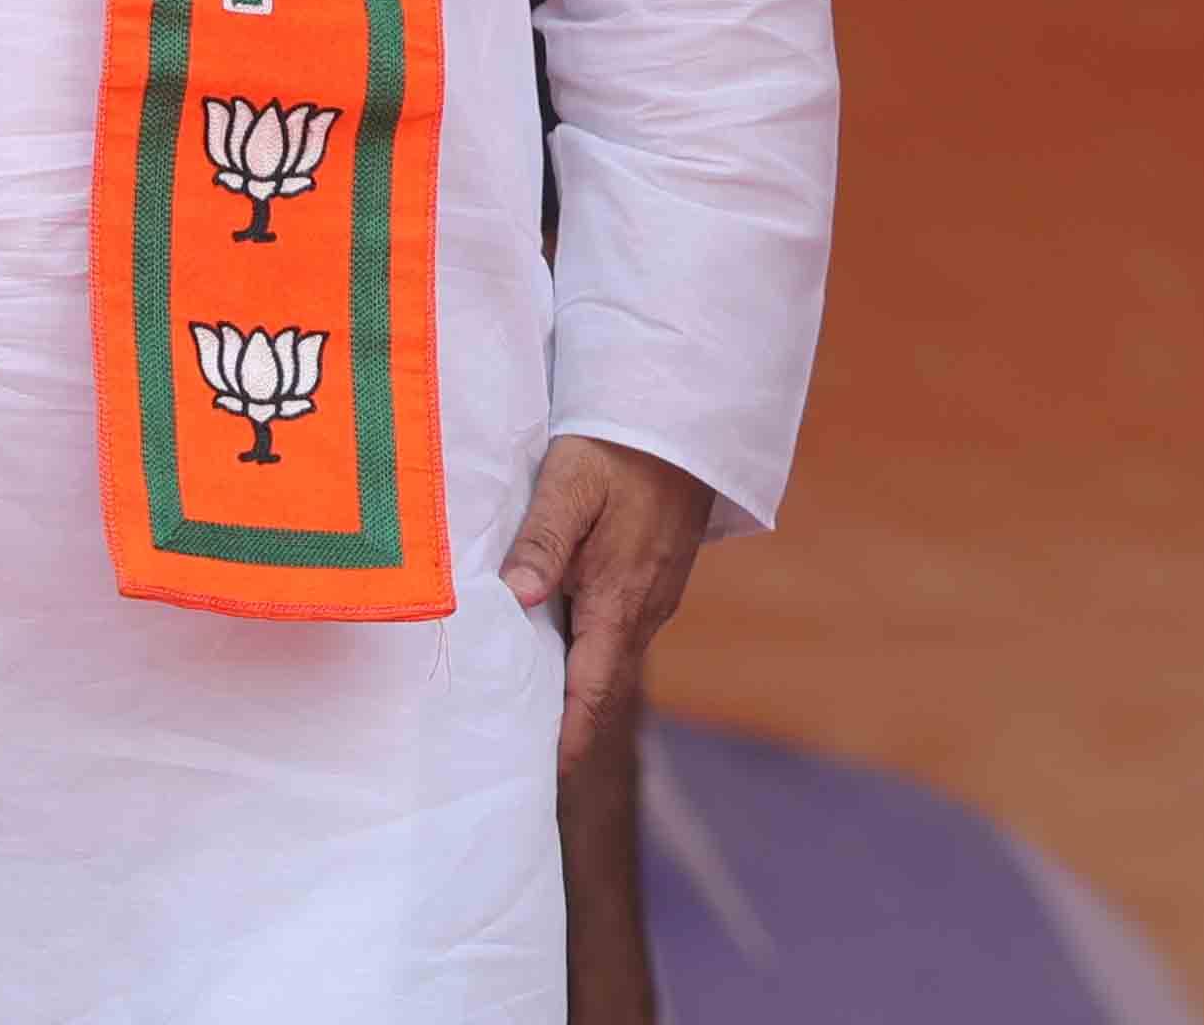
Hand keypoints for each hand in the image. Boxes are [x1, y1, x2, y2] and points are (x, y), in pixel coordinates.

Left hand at [502, 435, 712, 780]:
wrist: (689, 422)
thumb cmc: (622, 449)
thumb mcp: (570, 484)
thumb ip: (542, 541)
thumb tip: (515, 597)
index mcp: (619, 600)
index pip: (589, 692)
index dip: (566, 740)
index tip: (538, 781)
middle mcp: (643, 610)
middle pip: (599, 686)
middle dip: (564, 723)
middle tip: (514, 755)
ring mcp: (655, 596)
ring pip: (610, 659)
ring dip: (576, 687)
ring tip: (526, 710)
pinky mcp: (656, 578)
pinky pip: (620, 631)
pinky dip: (589, 653)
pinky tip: (557, 647)